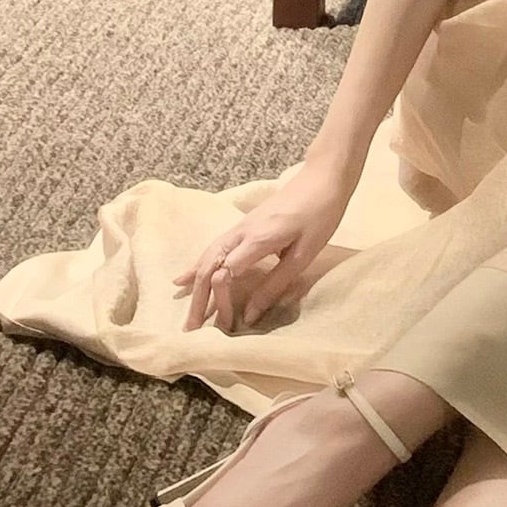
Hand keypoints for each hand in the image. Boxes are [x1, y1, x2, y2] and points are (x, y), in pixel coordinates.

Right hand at [173, 152, 354, 332]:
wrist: (322, 177)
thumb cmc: (320, 214)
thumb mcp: (304, 254)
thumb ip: (276, 284)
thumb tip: (251, 315)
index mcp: (257, 240)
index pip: (226, 275)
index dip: (222, 301)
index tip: (229, 324)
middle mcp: (241, 232)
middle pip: (209, 267)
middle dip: (198, 299)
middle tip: (191, 329)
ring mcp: (239, 227)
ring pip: (208, 257)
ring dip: (196, 286)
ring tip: (188, 313)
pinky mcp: (243, 225)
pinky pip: (213, 248)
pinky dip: (198, 266)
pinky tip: (183, 279)